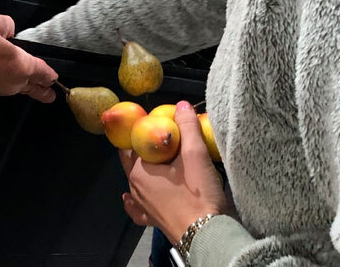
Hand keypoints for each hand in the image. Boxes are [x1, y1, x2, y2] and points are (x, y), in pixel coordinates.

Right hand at [0, 13, 57, 102]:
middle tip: (49, 95)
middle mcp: (11, 82)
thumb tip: (8, 30)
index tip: (54, 81)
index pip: (43, 73)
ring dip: (10, 73)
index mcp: (21, 66)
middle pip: (30, 86)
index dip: (50, 75)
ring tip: (5, 61)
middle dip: (41, 90)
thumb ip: (7, 25)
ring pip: (10, 84)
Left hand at [120, 101, 226, 243]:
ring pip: (137, 182)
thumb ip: (187, 127)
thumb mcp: (195, 154)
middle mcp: (135, 188)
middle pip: (134, 162)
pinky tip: (133, 196)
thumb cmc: (197, 194)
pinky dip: (136, 199)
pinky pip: (139, 207)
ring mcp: (143, 206)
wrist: (207, 234)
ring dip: (146, 170)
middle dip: (144, 149)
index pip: (132, 143)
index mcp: (139, 171)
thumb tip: (182, 105)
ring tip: (159, 161)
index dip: (143, 131)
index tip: (156, 123)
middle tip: (162, 139)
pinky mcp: (154, 219)